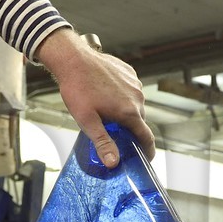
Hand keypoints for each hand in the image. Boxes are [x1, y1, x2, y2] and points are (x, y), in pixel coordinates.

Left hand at [35, 28, 154, 167]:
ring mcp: (135, 83)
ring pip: (135, 105)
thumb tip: (114, 162)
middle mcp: (137, 97)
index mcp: (129, 112)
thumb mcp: (87, 121)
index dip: (148, 151)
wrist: (73, 59)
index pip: (147, 137)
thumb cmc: (78, 89)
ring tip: (107, 112)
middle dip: (130, 130)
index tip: (146, 158)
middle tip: (115, 135)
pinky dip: (123, 96)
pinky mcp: (129, 73)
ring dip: (126, 112)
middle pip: (139, 121)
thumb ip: (103, 142)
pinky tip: (107, 95)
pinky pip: (131, 90)